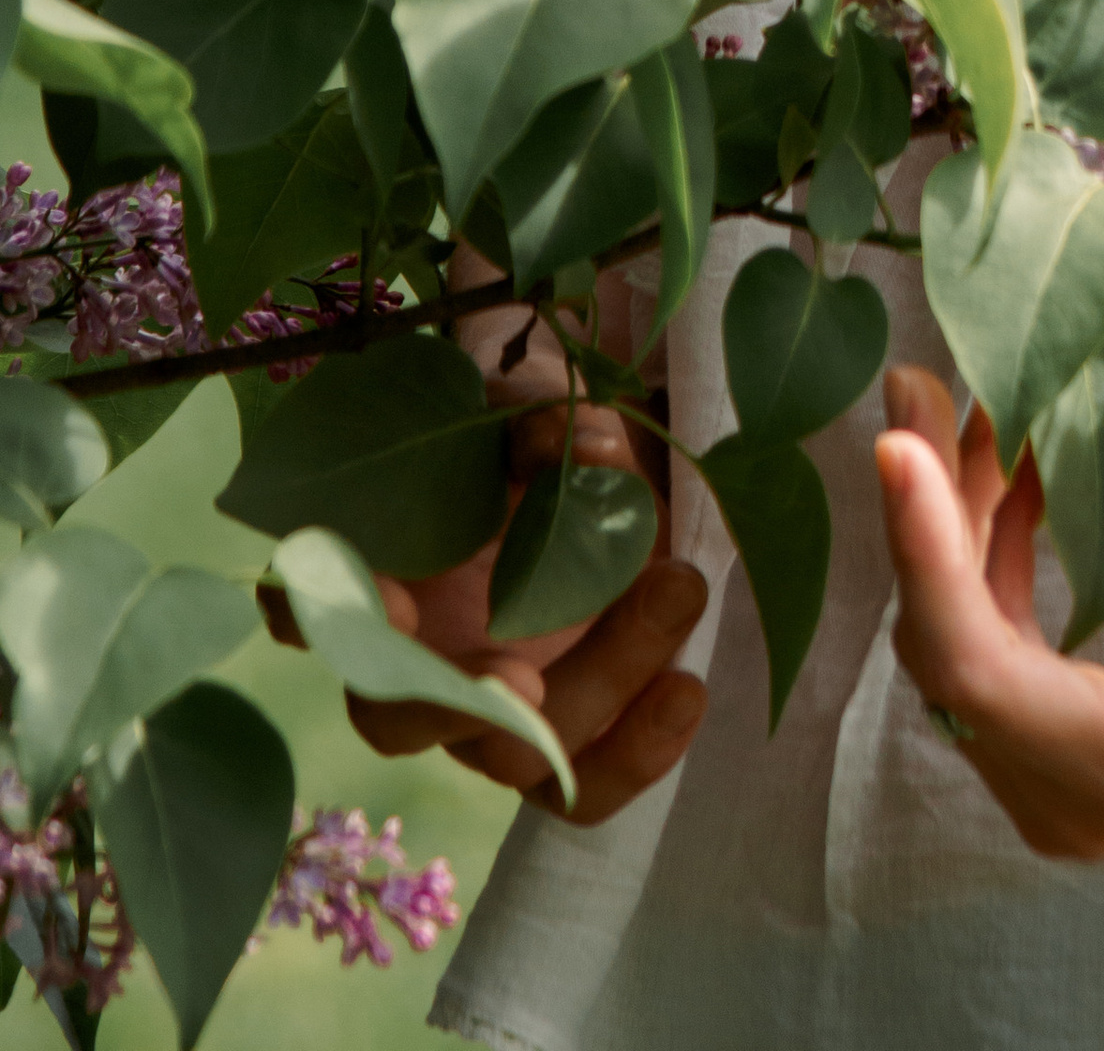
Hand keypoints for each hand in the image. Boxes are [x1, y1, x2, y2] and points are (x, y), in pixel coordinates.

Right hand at [262, 398, 709, 827]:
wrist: (601, 487)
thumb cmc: (534, 449)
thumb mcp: (535, 418)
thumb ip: (545, 428)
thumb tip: (587, 452)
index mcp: (377, 575)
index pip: (313, 610)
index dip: (326, 616)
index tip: (394, 597)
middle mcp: (412, 665)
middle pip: (400, 719)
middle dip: (460, 707)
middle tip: (526, 681)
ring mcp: (483, 718)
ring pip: (509, 756)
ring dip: (597, 684)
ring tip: (676, 589)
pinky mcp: (560, 748)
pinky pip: (584, 789)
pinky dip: (635, 755)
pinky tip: (685, 690)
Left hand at [877, 365, 1103, 859]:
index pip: (977, 666)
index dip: (923, 556)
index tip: (897, 443)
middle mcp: (1077, 798)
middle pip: (949, 655)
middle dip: (921, 519)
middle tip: (918, 387)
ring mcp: (1070, 785)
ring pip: (962, 649)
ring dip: (950, 530)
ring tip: (960, 408)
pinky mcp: (1077, 750)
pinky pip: (996, 650)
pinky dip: (986, 557)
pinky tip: (1016, 475)